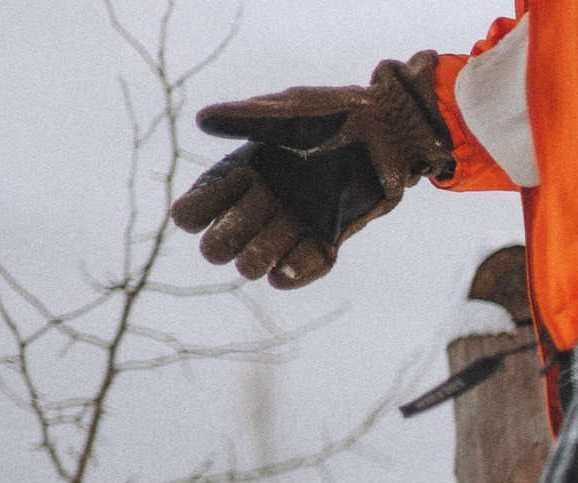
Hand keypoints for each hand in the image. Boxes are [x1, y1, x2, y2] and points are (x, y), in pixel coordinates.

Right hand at [169, 52, 452, 287]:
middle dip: (223, 242)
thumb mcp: (289, 111)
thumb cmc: (337, 113)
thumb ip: (248, 117)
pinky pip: (313, 259)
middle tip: (219, 248)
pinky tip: (282, 277)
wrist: (388, 130)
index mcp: (252, 166)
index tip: (189, 219)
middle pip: (234, 230)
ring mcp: (302, 215)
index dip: (197, 211)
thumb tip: (202, 120)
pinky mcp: (333, 230)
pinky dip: (298, 272)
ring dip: (258, 260)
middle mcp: (273, 195)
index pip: (212, 196)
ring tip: (254, 264)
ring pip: (270, 249)